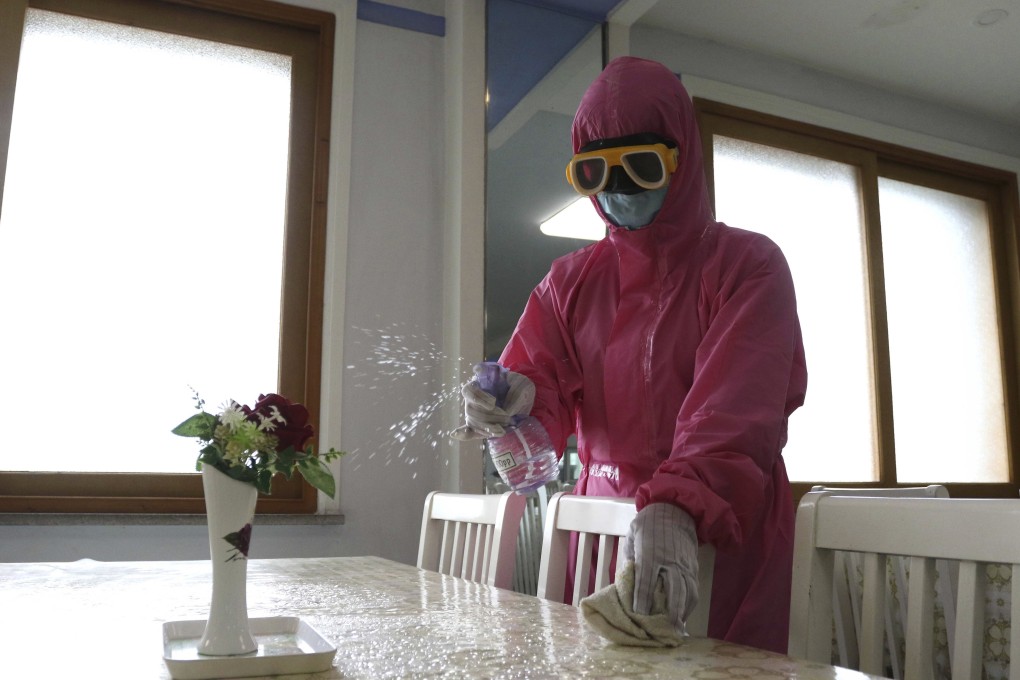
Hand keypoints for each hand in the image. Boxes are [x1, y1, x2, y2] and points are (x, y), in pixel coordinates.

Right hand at [450, 366, 534, 439]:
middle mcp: (473, 396)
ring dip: (487, 426)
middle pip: (471, 408)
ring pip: (472, 420)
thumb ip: (516, 395)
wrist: (524, 398)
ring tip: (502, 430)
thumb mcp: (523, 386)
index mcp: (482, 382)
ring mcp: (474, 409)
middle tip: (506, 416)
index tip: (493, 402)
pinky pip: (469, 430)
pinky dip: (469, 433)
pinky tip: (464, 434)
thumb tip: (508, 411)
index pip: (470, 389)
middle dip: (489, 415)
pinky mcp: (477, 423)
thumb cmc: (520, 387)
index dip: (479, 397)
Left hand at [624, 503, 699, 631]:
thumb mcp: (633, 536)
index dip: (642, 597)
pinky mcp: (693, 567)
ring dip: (683, 611)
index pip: (647, 578)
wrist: (675, 511)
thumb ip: (629, 558)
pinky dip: (690, 604)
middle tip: (664, 628)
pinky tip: (683, 615)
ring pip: (688, 591)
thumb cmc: (649, 524)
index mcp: (651, 552)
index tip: (639, 613)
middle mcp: (671, 560)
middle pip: (674, 588)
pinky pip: (694, 589)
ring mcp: (685, 564)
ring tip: (675, 628)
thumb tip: (624, 580)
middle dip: (670, 610)